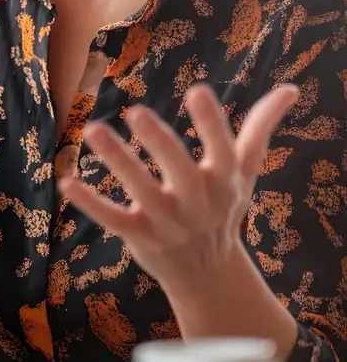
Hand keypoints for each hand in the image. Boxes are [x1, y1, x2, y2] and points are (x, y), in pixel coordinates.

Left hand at [58, 83, 298, 293]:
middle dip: (160, 142)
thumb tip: (293, 89)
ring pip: (141, 191)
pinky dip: (90, 203)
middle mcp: (197, 202)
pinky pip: (113, 219)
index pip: (222, 149)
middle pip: (179, 171)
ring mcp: (167, 222)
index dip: (211, 123)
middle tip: (137, 112)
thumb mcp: (246, 170)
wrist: (207, 272)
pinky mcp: (139, 237)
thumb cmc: (224, 206)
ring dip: (118, 162)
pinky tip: (67, 182)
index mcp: (224, 180)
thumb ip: (262, 127)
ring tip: (93, 129)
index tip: (197, 90)